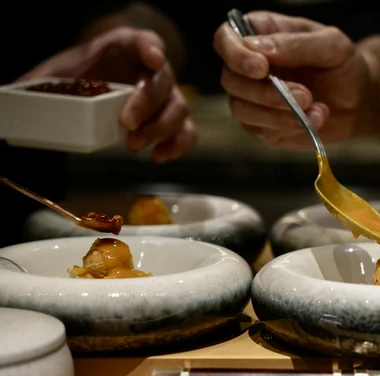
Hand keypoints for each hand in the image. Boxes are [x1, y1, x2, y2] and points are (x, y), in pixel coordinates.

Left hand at [18, 27, 195, 161]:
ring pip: (178, 107)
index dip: (150, 47)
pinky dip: (178, 144)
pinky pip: (186, 130)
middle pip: (163, 79)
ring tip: (134, 146)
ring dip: (161, 128)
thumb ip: (38, 82)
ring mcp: (165, 95)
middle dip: (148, 103)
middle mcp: (151, 69)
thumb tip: (13, 95)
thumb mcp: (55, 73)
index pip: (144, 40)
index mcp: (124, 47)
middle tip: (127, 123)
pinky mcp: (171, 118)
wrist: (91, 87)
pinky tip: (158, 156)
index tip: (151, 57)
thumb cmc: (76, 76)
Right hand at [214, 11, 370, 148]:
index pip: (225, 40)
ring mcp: (252, 99)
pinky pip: (263, 131)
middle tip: (306, 95)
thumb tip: (259, 49)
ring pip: (242, 110)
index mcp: (260, 35)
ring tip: (315, 109)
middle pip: (231, 80)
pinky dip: (290, 128)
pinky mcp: (263, 126)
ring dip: (278, 114)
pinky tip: (316, 120)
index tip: (262, 68)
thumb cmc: (343, 65)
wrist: (358, 99)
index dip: (235, 55)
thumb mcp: (332, 45)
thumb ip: (297, 44)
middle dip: (267, 93)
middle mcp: (248, 67)